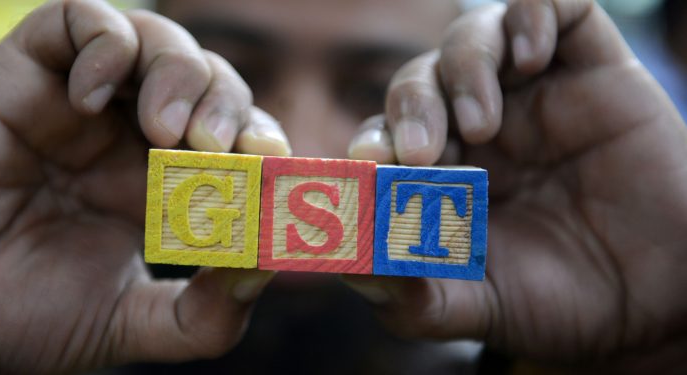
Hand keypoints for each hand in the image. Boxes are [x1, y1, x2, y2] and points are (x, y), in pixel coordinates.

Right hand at [0, 0, 288, 372]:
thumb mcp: (132, 323)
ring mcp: (80, 102)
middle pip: (208, 80)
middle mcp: (128, 135)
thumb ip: (206, 312)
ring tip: (163, 128)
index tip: (267, 165)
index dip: (260, 138)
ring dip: (178, 72)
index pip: (236, 136)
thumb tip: (268, 265)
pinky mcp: (26, 73)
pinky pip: (77, 19)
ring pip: (154, 40)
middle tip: (214, 147)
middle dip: (225, 105)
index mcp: (163, 183)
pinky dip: (102, 43)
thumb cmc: (23, 318)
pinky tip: (90, 98)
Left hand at [345, 0, 686, 370]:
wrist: (658, 306)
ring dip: (464, 68)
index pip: (385, 136)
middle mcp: (477, 129)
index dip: (373, 141)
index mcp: (440, 174)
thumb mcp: (474, 307)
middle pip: (419, 83)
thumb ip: (411, 295)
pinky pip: (558, 9)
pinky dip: (533, 13)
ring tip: (483, 123)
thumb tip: (350, 268)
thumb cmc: (559, 304)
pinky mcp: (591, 69)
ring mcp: (532, 95)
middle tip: (424, 150)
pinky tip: (530, 56)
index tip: (373, 163)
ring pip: (473, 38)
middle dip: (412, 109)